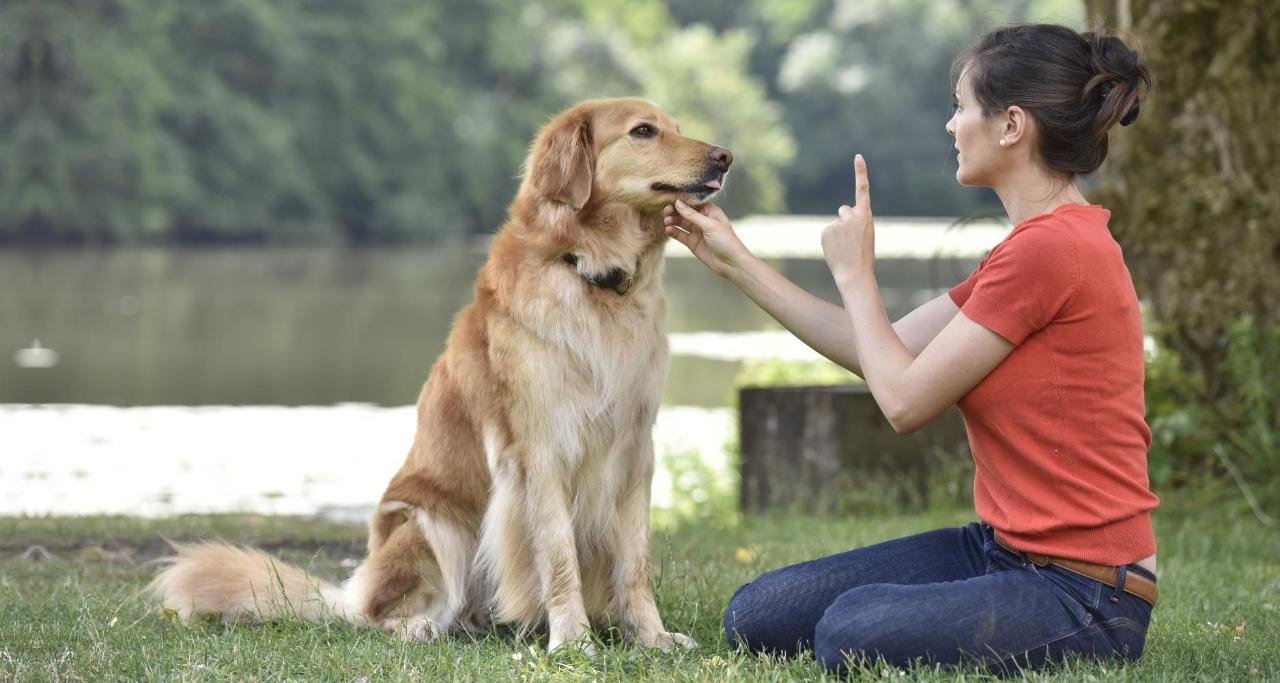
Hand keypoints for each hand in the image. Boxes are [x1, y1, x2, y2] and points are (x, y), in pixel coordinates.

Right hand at [663, 200, 747, 278]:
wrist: (731, 263)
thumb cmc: (726, 241)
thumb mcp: (709, 225)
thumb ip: (692, 215)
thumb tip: (677, 203)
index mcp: (710, 211)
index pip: (693, 201)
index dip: (682, 199)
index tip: (670, 197)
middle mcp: (702, 219)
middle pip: (684, 211)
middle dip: (674, 210)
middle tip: (666, 211)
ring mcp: (696, 231)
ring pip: (680, 222)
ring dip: (672, 220)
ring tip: (666, 221)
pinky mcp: (692, 242)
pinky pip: (680, 234)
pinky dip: (673, 231)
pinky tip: (668, 230)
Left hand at [821, 154, 874, 284]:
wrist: (854, 273)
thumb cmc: (864, 255)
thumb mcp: (865, 234)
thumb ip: (855, 221)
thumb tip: (841, 215)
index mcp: (866, 216)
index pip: (862, 189)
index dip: (860, 172)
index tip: (858, 157)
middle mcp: (851, 216)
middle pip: (844, 210)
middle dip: (845, 220)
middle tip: (851, 238)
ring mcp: (837, 223)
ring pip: (836, 222)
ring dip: (838, 232)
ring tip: (844, 247)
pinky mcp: (825, 231)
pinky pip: (827, 232)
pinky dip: (830, 240)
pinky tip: (836, 250)